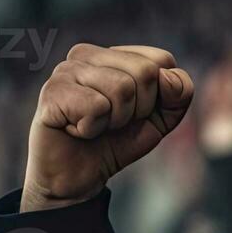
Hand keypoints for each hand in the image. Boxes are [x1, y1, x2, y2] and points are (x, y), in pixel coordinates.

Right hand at [23, 44, 194, 212]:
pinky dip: (93, 128)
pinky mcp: (51, 92)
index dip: (160, 97)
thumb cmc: (117, 142)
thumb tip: (166, 76)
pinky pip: (95, 106)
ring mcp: (65, 70)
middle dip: (138, 110)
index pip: (162, 60)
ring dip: (115, 121)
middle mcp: (87, 54)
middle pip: (145, 72)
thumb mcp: (161, 119)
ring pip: (121, 88)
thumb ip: (180, 93)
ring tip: (95, 126)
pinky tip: (76, 129)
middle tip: (113, 122)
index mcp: (114, 54)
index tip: (136, 113)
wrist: (79, 177)